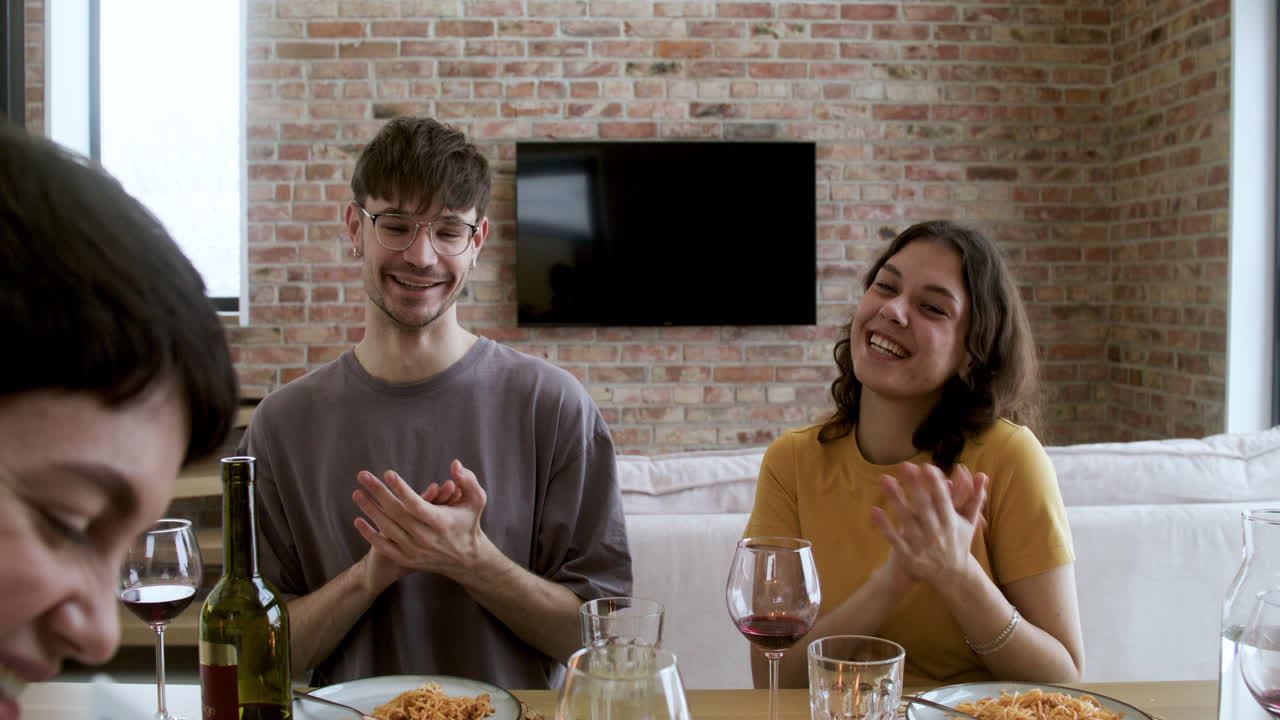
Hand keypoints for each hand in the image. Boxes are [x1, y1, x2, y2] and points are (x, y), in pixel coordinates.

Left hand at [351, 459, 488, 580]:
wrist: (465, 559)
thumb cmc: (469, 523)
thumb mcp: (476, 500)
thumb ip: (468, 481)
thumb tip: (455, 464)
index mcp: (441, 522)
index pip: (416, 504)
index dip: (401, 489)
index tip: (388, 473)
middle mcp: (426, 537)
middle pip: (397, 513)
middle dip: (378, 492)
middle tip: (363, 476)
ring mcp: (414, 549)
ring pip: (387, 528)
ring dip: (370, 510)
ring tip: (357, 493)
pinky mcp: (407, 558)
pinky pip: (384, 546)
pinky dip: (370, 534)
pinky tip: (357, 521)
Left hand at [870, 461, 987, 584]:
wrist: (953, 576)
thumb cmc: (959, 543)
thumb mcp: (969, 522)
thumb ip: (975, 498)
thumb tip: (982, 474)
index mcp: (951, 523)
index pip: (943, 500)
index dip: (935, 484)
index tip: (926, 466)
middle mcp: (937, 533)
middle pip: (924, 507)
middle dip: (915, 486)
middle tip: (905, 465)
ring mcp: (922, 545)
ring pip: (907, 520)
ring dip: (896, 499)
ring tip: (885, 479)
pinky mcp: (909, 556)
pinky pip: (895, 539)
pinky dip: (885, 526)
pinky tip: (874, 510)